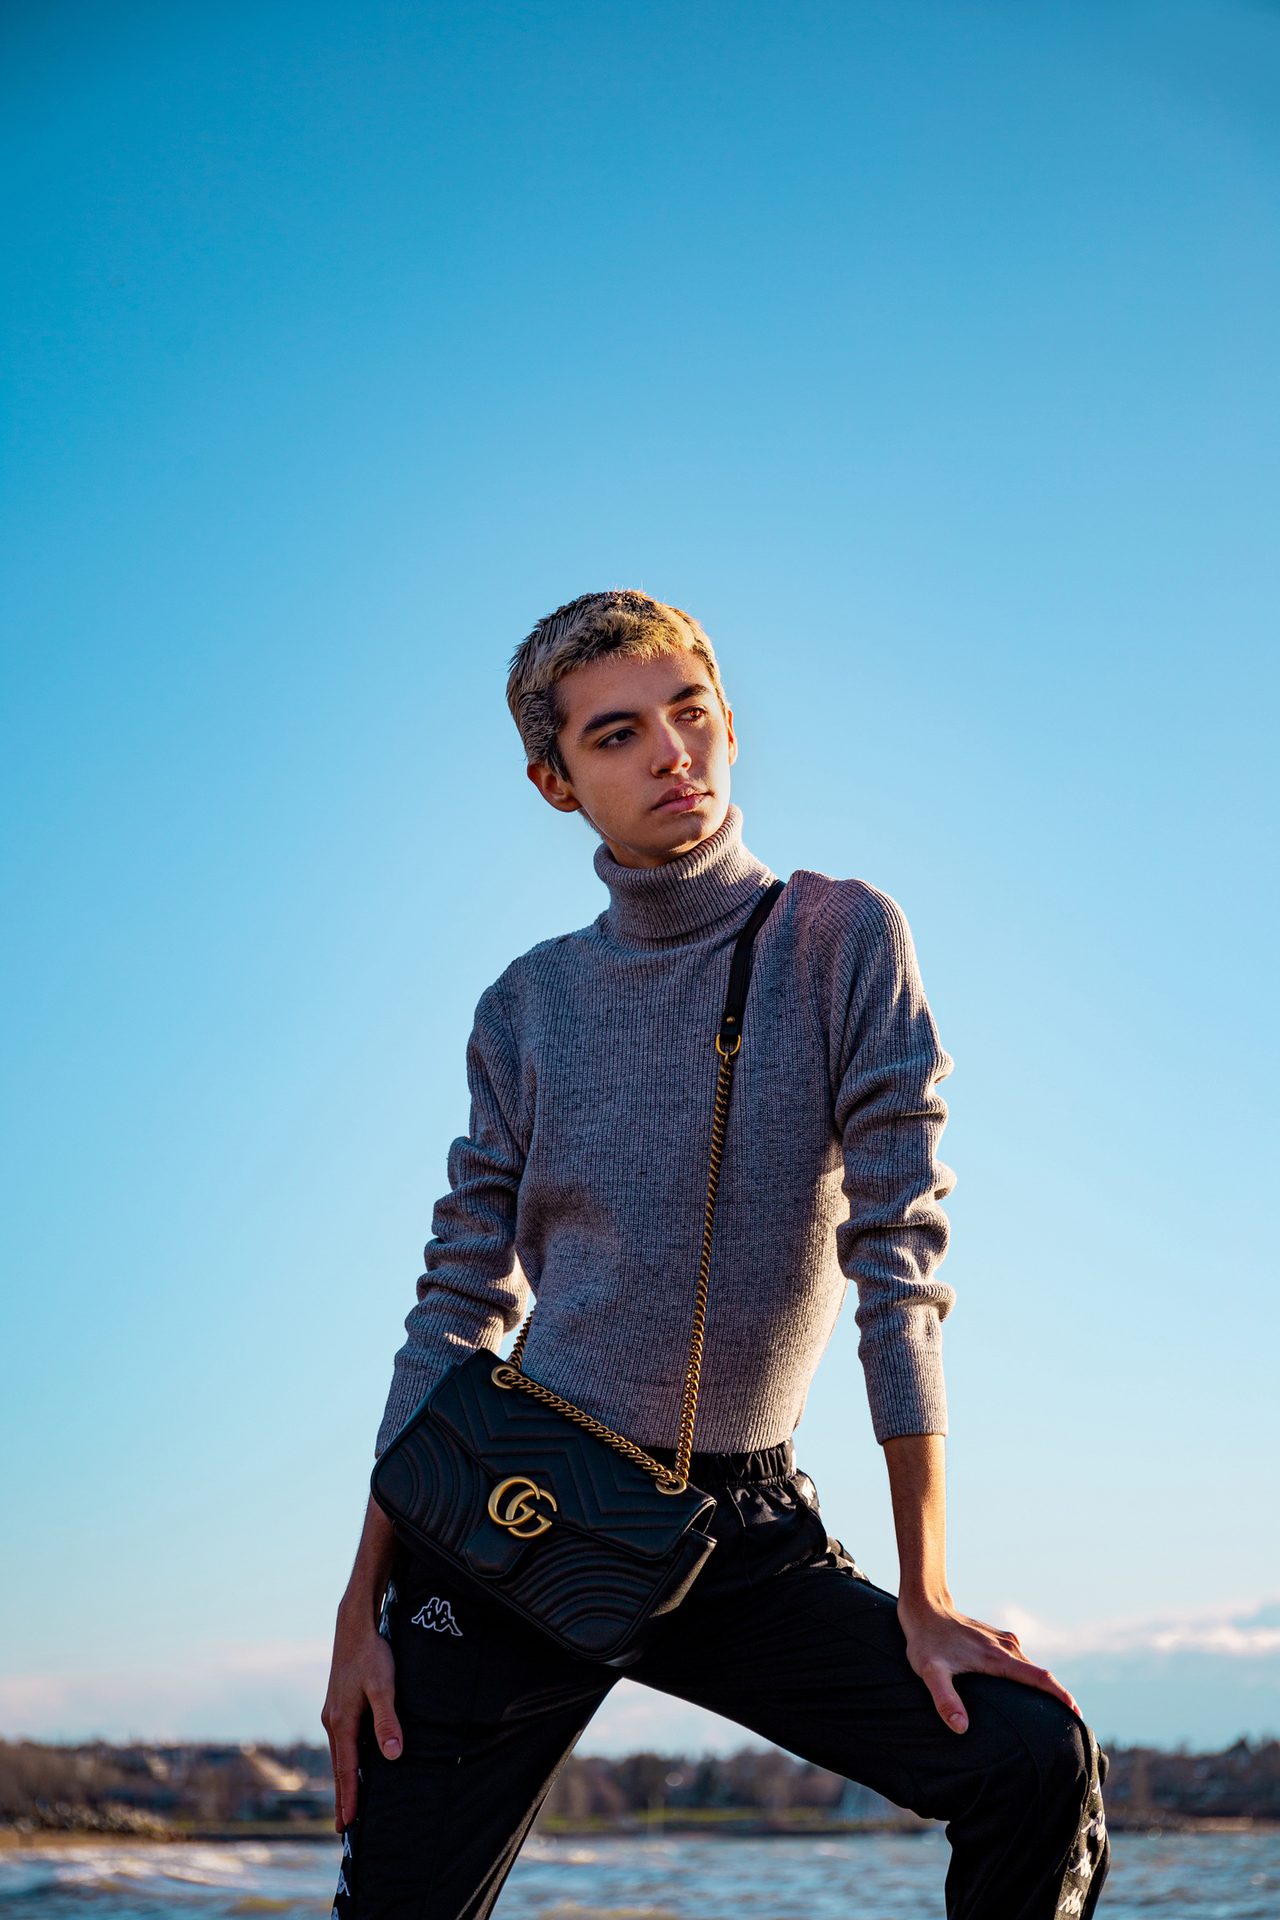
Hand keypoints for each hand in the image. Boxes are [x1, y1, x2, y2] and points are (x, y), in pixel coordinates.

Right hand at [321, 1595, 403, 1832]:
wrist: (354, 1626)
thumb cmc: (371, 1655)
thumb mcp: (383, 1686)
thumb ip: (387, 1720)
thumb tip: (392, 1755)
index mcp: (341, 1722)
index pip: (346, 1769)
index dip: (348, 1797)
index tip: (348, 1824)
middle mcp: (333, 1721)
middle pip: (339, 1766)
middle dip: (342, 1797)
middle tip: (343, 1827)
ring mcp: (333, 1712)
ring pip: (340, 1753)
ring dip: (343, 1779)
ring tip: (348, 1802)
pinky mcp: (339, 1704)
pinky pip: (342, 1740)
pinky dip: (346, 1759)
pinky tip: (353, 1762)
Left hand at [897, 1594, 1079, 1734]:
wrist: (924, 1605)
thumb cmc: (926, 1641)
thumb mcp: (930, 1672)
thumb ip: (945, 1699)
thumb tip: (962, 1728)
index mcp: (998, 1658)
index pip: (1041, 1678)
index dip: (1062, 1697)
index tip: (1078, 1716)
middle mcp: (1007, 1647)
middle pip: (1041, 1675)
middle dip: (1057, 1698)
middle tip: (1068, 1728)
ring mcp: (1003, 1641)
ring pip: (1030, 1667)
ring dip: (1043, 1688)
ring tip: (1050, 1715)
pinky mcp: (997, 1639)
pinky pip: (1020, 1661)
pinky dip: (1028, 1677)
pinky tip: (1023, 1691)